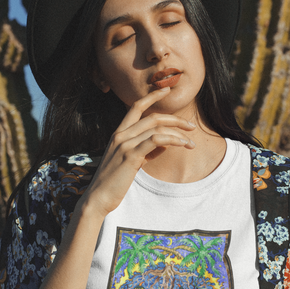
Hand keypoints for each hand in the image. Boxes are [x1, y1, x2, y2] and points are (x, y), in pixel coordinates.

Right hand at [80, 87, 195, 217]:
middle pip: (152, 117)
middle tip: (191, 126)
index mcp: (119, 134)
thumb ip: (146, 150)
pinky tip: (182, 144)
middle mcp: (120, 135)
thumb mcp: (131, 162)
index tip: (167, 90)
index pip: (136, 107)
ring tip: (191, 142)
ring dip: (178, 133)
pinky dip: (172, 140)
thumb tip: (166, 143)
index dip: (152, 96)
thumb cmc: (114, 182)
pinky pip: (156, 140)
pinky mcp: (131, 156)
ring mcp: (125, 144)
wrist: (98, 198)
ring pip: (156, 128)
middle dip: (175, 119)